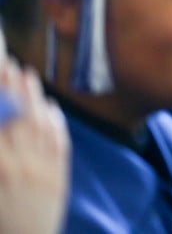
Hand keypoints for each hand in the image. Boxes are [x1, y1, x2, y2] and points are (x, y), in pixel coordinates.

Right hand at [0, 60, 69, 233]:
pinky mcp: (59, 178)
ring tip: (26, 73)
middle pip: (16, 116)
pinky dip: (54, 121)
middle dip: (10, 86)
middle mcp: (20, 165)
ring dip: (32, 96)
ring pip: (39, 125)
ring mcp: (43, 170)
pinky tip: (48, 106)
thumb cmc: (0, 221)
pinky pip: (59, 143)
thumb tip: (1, 119)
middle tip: (7, 61)